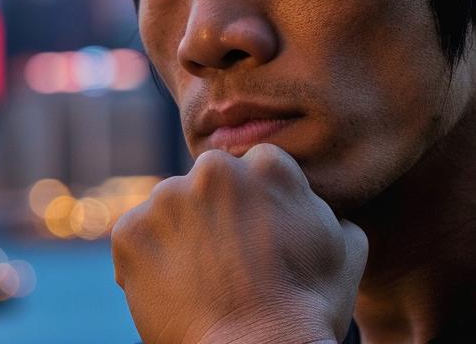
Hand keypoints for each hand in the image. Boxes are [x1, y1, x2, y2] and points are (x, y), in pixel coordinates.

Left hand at [111, 143, 366, 343]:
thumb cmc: (308, 310)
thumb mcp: (345, 252)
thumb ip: (325, 211)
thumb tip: (317, 204)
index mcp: (266, 165)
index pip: (254, 170)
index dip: (256, 207)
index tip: (258, 239)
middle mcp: (211, 171)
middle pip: (207, 187)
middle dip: (215, 216)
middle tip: (229, 264)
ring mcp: (165, 200)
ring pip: (170, 211)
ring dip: (180, 237)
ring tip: (202, 282)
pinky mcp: (130, 232)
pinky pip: (135, 239)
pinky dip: (147, 262)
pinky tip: (175, 291)